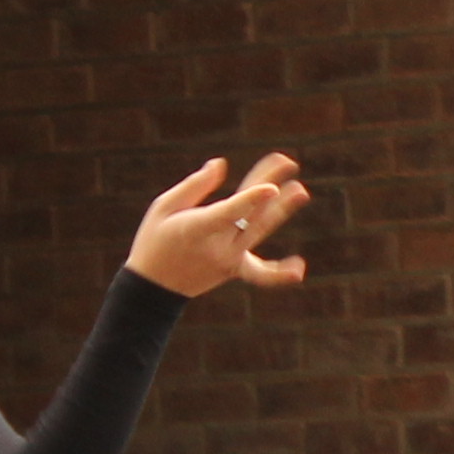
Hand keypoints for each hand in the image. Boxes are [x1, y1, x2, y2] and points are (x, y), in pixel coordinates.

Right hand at [127, 152, 311, 296]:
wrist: (153, 289)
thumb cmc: (155, 240)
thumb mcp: (164, 208)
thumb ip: (194, 186)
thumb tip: (221, 164)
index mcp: (197, 229)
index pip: (229, 213)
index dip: (251, 200)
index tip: (271, 187)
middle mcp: (218, 247)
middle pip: (251, 214)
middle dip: (271, 189)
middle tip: (291, 164)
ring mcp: (230, 260)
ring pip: (260, 232)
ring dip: (281, 210)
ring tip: (300, 190)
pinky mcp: (235, 270)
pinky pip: (261, 274)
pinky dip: (279, 274)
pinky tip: (298, 269)